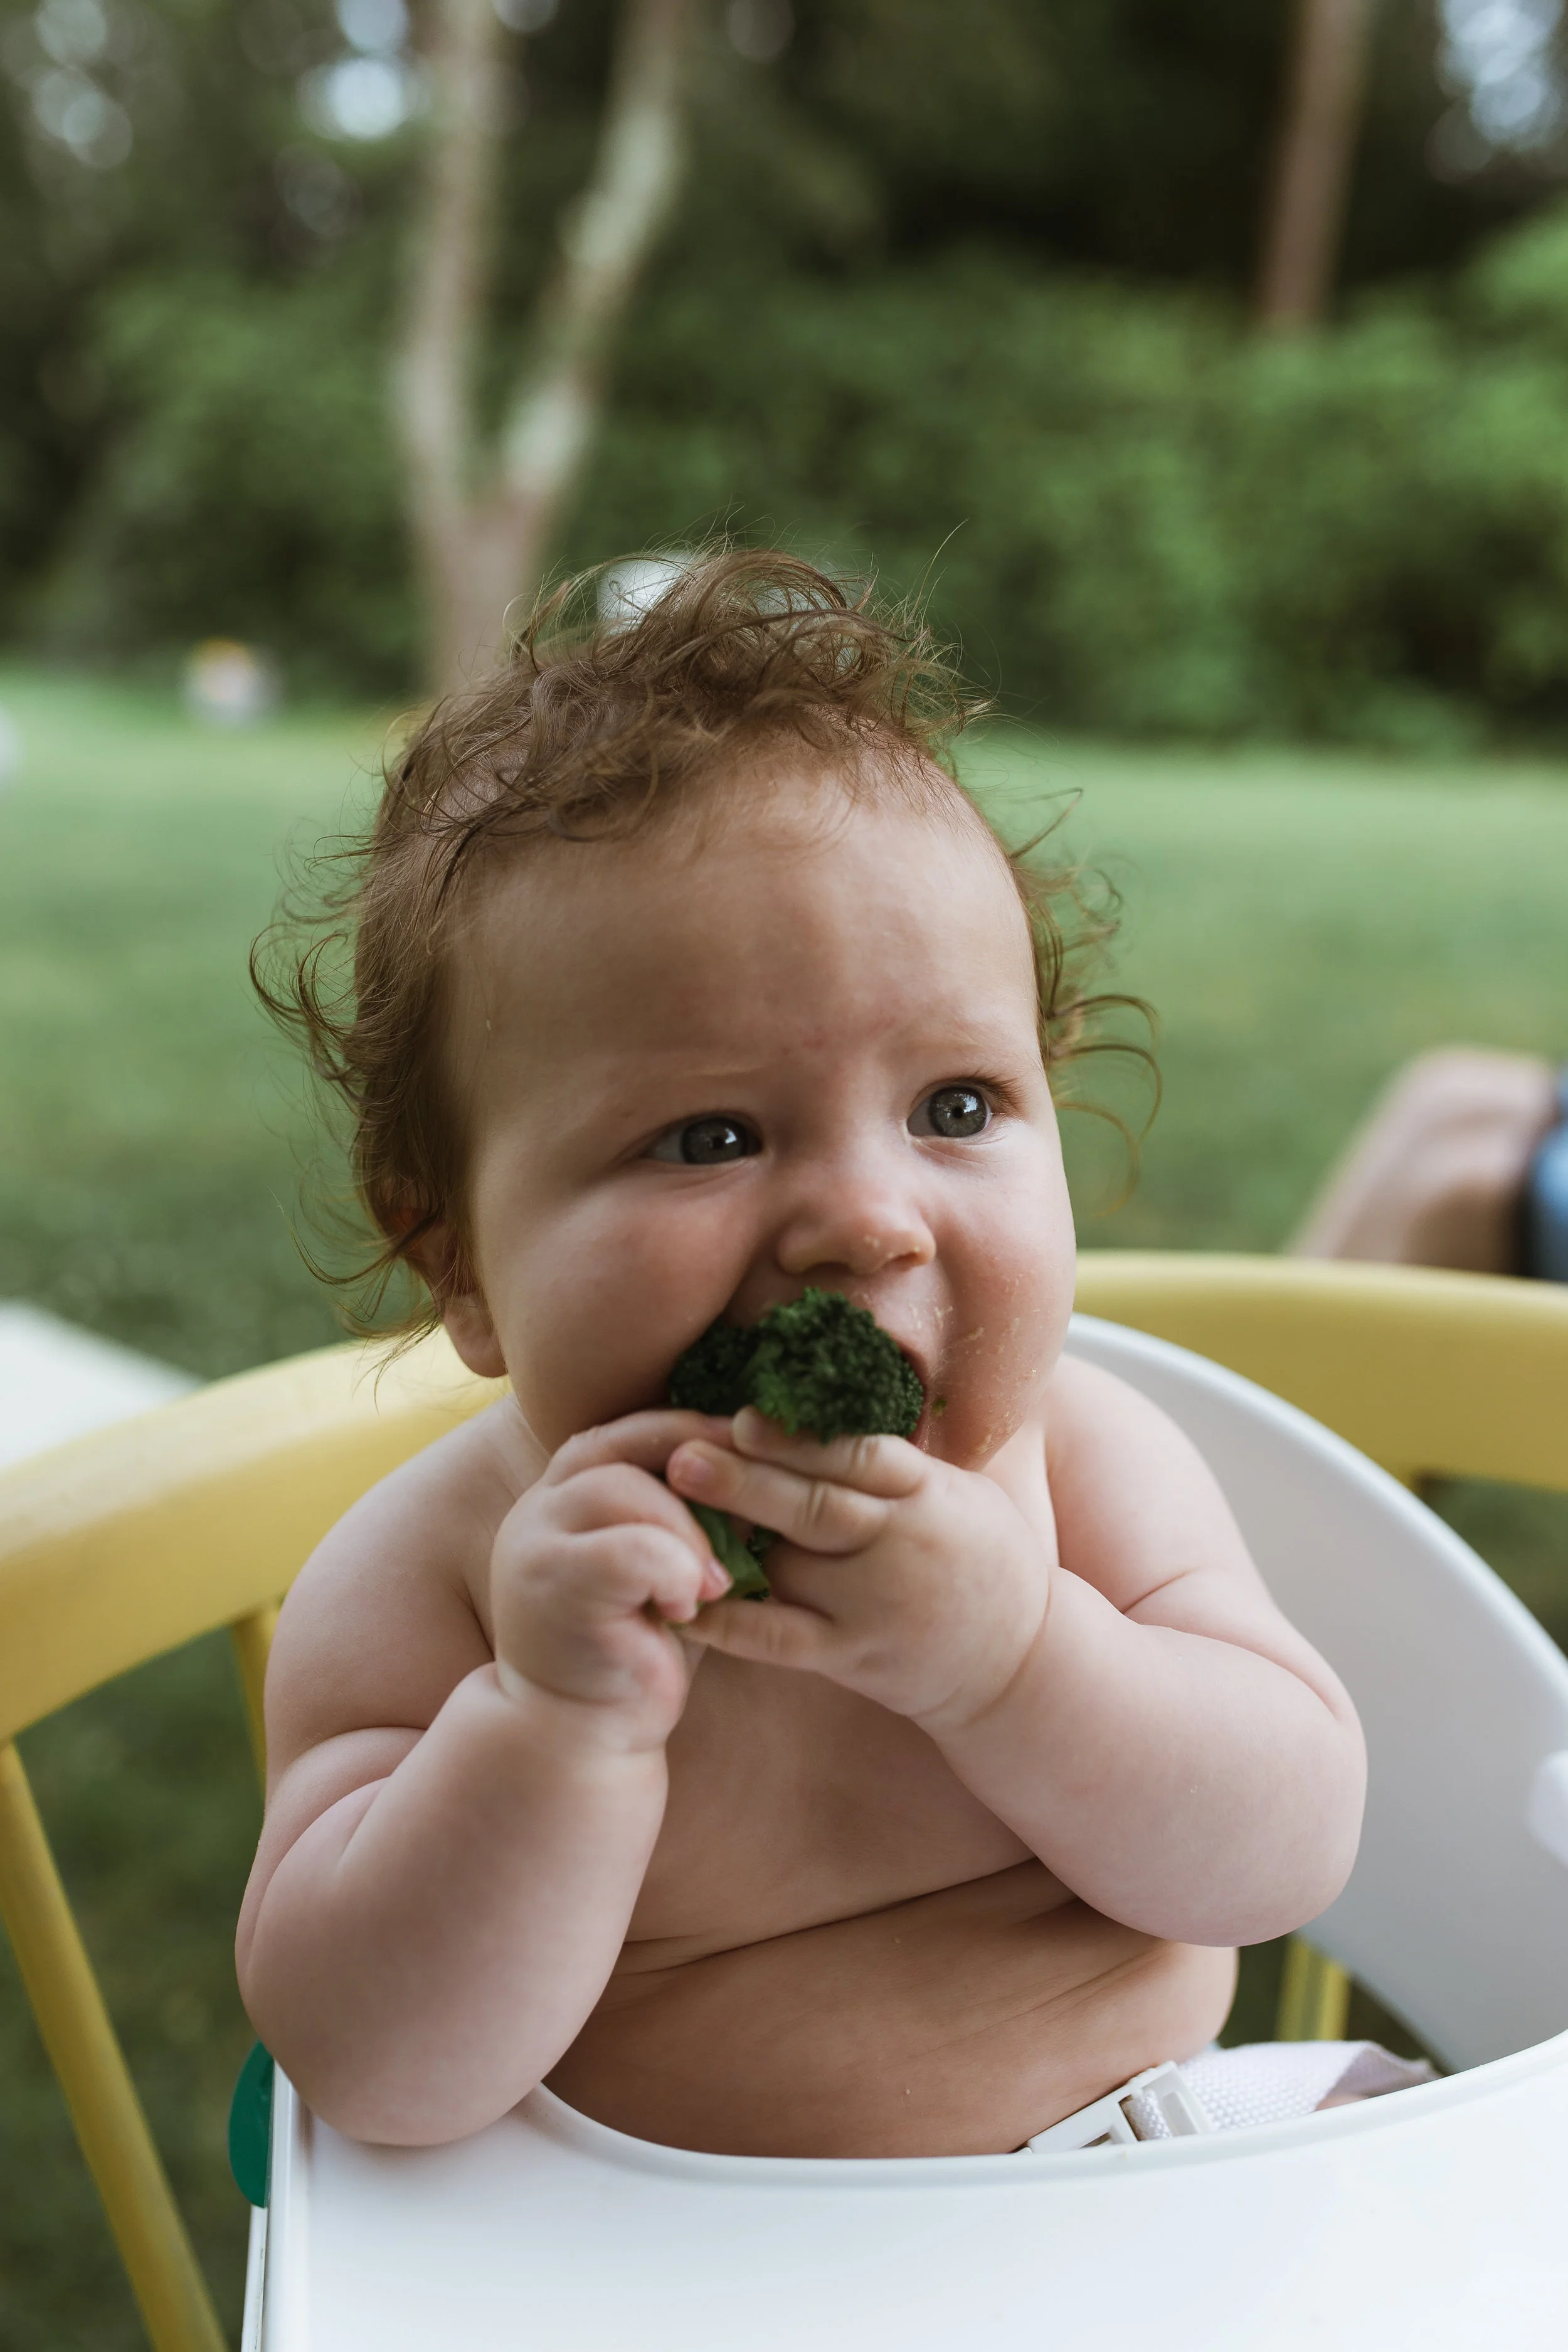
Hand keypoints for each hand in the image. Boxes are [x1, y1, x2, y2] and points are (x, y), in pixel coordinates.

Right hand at [489, 1412, 733, 1748]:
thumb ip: (692, 1517)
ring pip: (625, 1488)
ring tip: (717, 1582)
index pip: (636, 1430)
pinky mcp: (549, 1583)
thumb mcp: (669, 1569)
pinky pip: (628, 1549)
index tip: (760, 1444)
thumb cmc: (636, 1649)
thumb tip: (761, 1464)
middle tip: (756, 1501)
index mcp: (569, 1490)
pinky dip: (671, 1572)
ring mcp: (536, 1540)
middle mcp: (543, 1505)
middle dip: (702, 1465)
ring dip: (688, 1532)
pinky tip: (685, 1608)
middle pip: (630, 1444)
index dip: (699, 1428)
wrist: (579, 1737)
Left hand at [667, 1409, 1050, 1734]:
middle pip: (816, 1508)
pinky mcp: (855, 1655)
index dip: (800, 1439)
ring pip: (792, 1568)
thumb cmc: (981, 1558)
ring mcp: (876, 1605)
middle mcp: (902, 1545)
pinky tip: (685, 1605)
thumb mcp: (960, 1492)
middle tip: (681, 1458)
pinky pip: (782, 1639)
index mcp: (929, 1494)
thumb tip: (821, 1405)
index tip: (743, 1417)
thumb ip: (896, 1461)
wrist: (1020, 1663)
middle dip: (745, 1482)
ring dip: (728, 1544)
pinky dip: (731, 1625)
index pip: (860, 1456)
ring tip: (665, 1519)